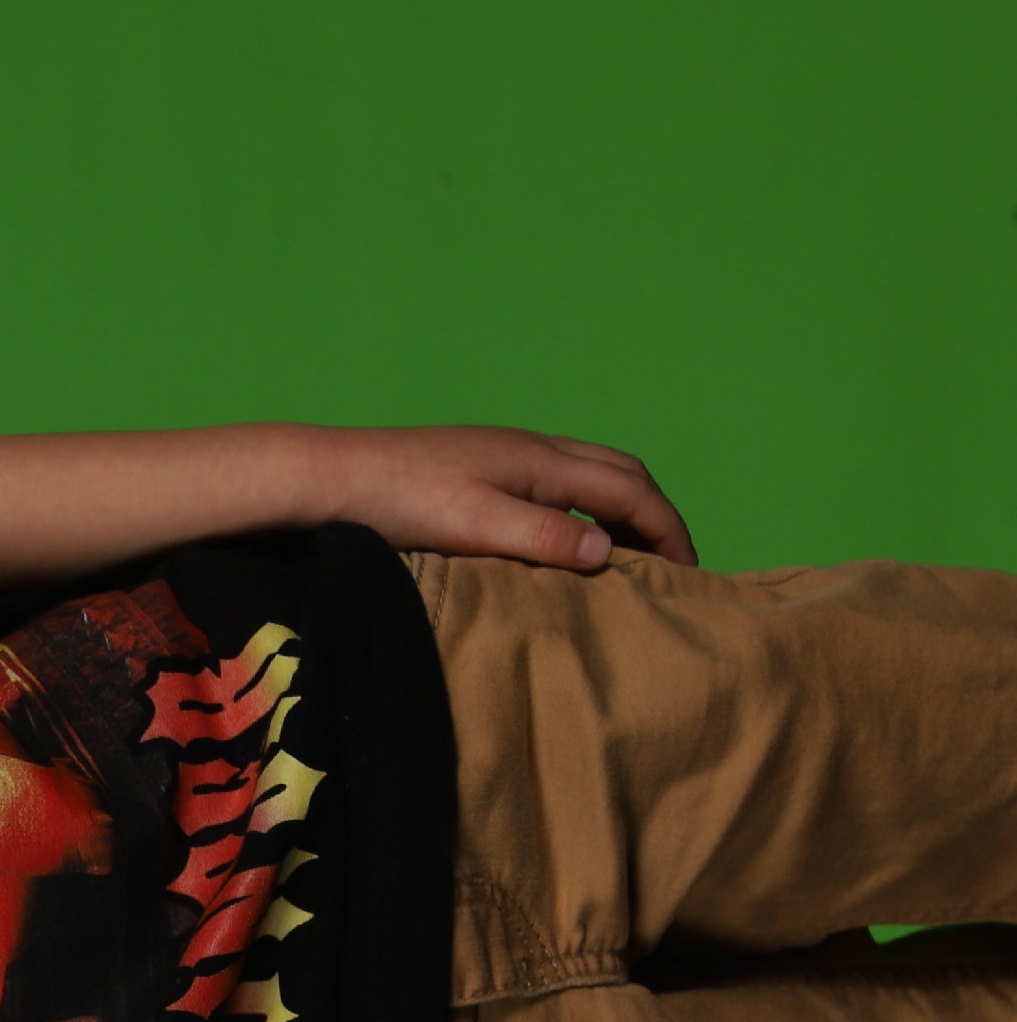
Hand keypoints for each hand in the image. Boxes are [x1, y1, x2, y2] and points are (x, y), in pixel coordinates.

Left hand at [319, 425, 698, 571]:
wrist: (331, 475)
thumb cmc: (398, 499)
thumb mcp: (475, 524)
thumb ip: (542, 535)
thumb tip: (605, 552)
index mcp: (542, 461)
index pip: (631, 492)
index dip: (667, 530)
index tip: (689, 572)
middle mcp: (533, 450)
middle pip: (621, 474)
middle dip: (655, 515)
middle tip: (670, 564)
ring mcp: (507, 455)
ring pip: (591, 473)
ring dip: (622, 509)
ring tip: (627, 557)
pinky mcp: (481, 467)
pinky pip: (558, 481)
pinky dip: (585, 507)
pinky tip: (565, 538)